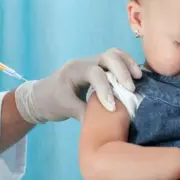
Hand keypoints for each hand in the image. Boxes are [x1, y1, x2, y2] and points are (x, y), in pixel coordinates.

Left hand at [14, 48, 141, 122]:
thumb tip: (106, 124)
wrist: (40, 97)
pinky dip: (127, 66)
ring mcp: (92, 63)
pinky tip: (137, 77)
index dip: (105, 89)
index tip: (112, 107)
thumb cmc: (51, 102)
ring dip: (128, 65)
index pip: (94, 73)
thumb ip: (86, 114)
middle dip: (122, 71)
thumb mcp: (66, 109)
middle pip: (108, 56)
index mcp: (74, 70)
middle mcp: (84, 62)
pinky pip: (115, 61)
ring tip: (139, 78)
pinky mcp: (98, 68)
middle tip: (131, 88)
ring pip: (114, 55)